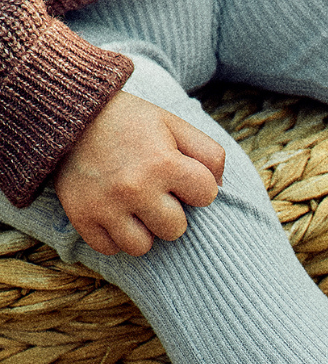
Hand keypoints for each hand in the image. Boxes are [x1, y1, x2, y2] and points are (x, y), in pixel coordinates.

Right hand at [55, 91, 225, 256]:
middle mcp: (136, 187)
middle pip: (175, 229)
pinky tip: (114, 215)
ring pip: (142, 247)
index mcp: (164, 162)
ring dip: (143, 231)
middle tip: (156, 195)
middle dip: (172, 213)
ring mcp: (106, 205)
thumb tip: (221, 186)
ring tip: (136, 209)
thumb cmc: (131, 122)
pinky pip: (109, 248)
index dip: (198, 188)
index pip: (206, 196)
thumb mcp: (174, 125)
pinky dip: (114, 237)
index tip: (183, 178)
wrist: (69, 114)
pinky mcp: (81, 216)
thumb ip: (208, 153)